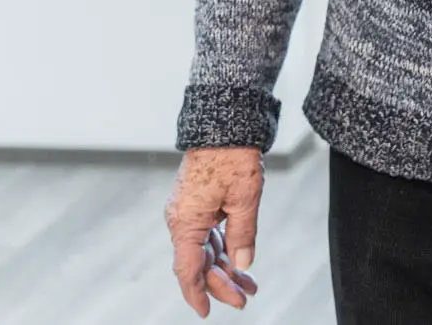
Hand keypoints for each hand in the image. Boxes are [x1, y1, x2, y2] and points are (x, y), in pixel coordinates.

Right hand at [165, 147, 262, 315]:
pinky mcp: (198, 204)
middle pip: (199, 263)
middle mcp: (181, 220)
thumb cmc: (232, 158)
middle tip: (246, 298)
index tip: (207, 312)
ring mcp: (188, 212)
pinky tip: (240, 261)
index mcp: (185, 223)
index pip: (188, 270)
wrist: (224, 124)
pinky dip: (225, 249)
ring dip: (226, 268)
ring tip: (250, 285)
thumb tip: (242, 265)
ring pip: (206, 250)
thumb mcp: (245, 199)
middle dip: (221, 283)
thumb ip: (242, 234)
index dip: (198, 293)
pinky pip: (208, 235)